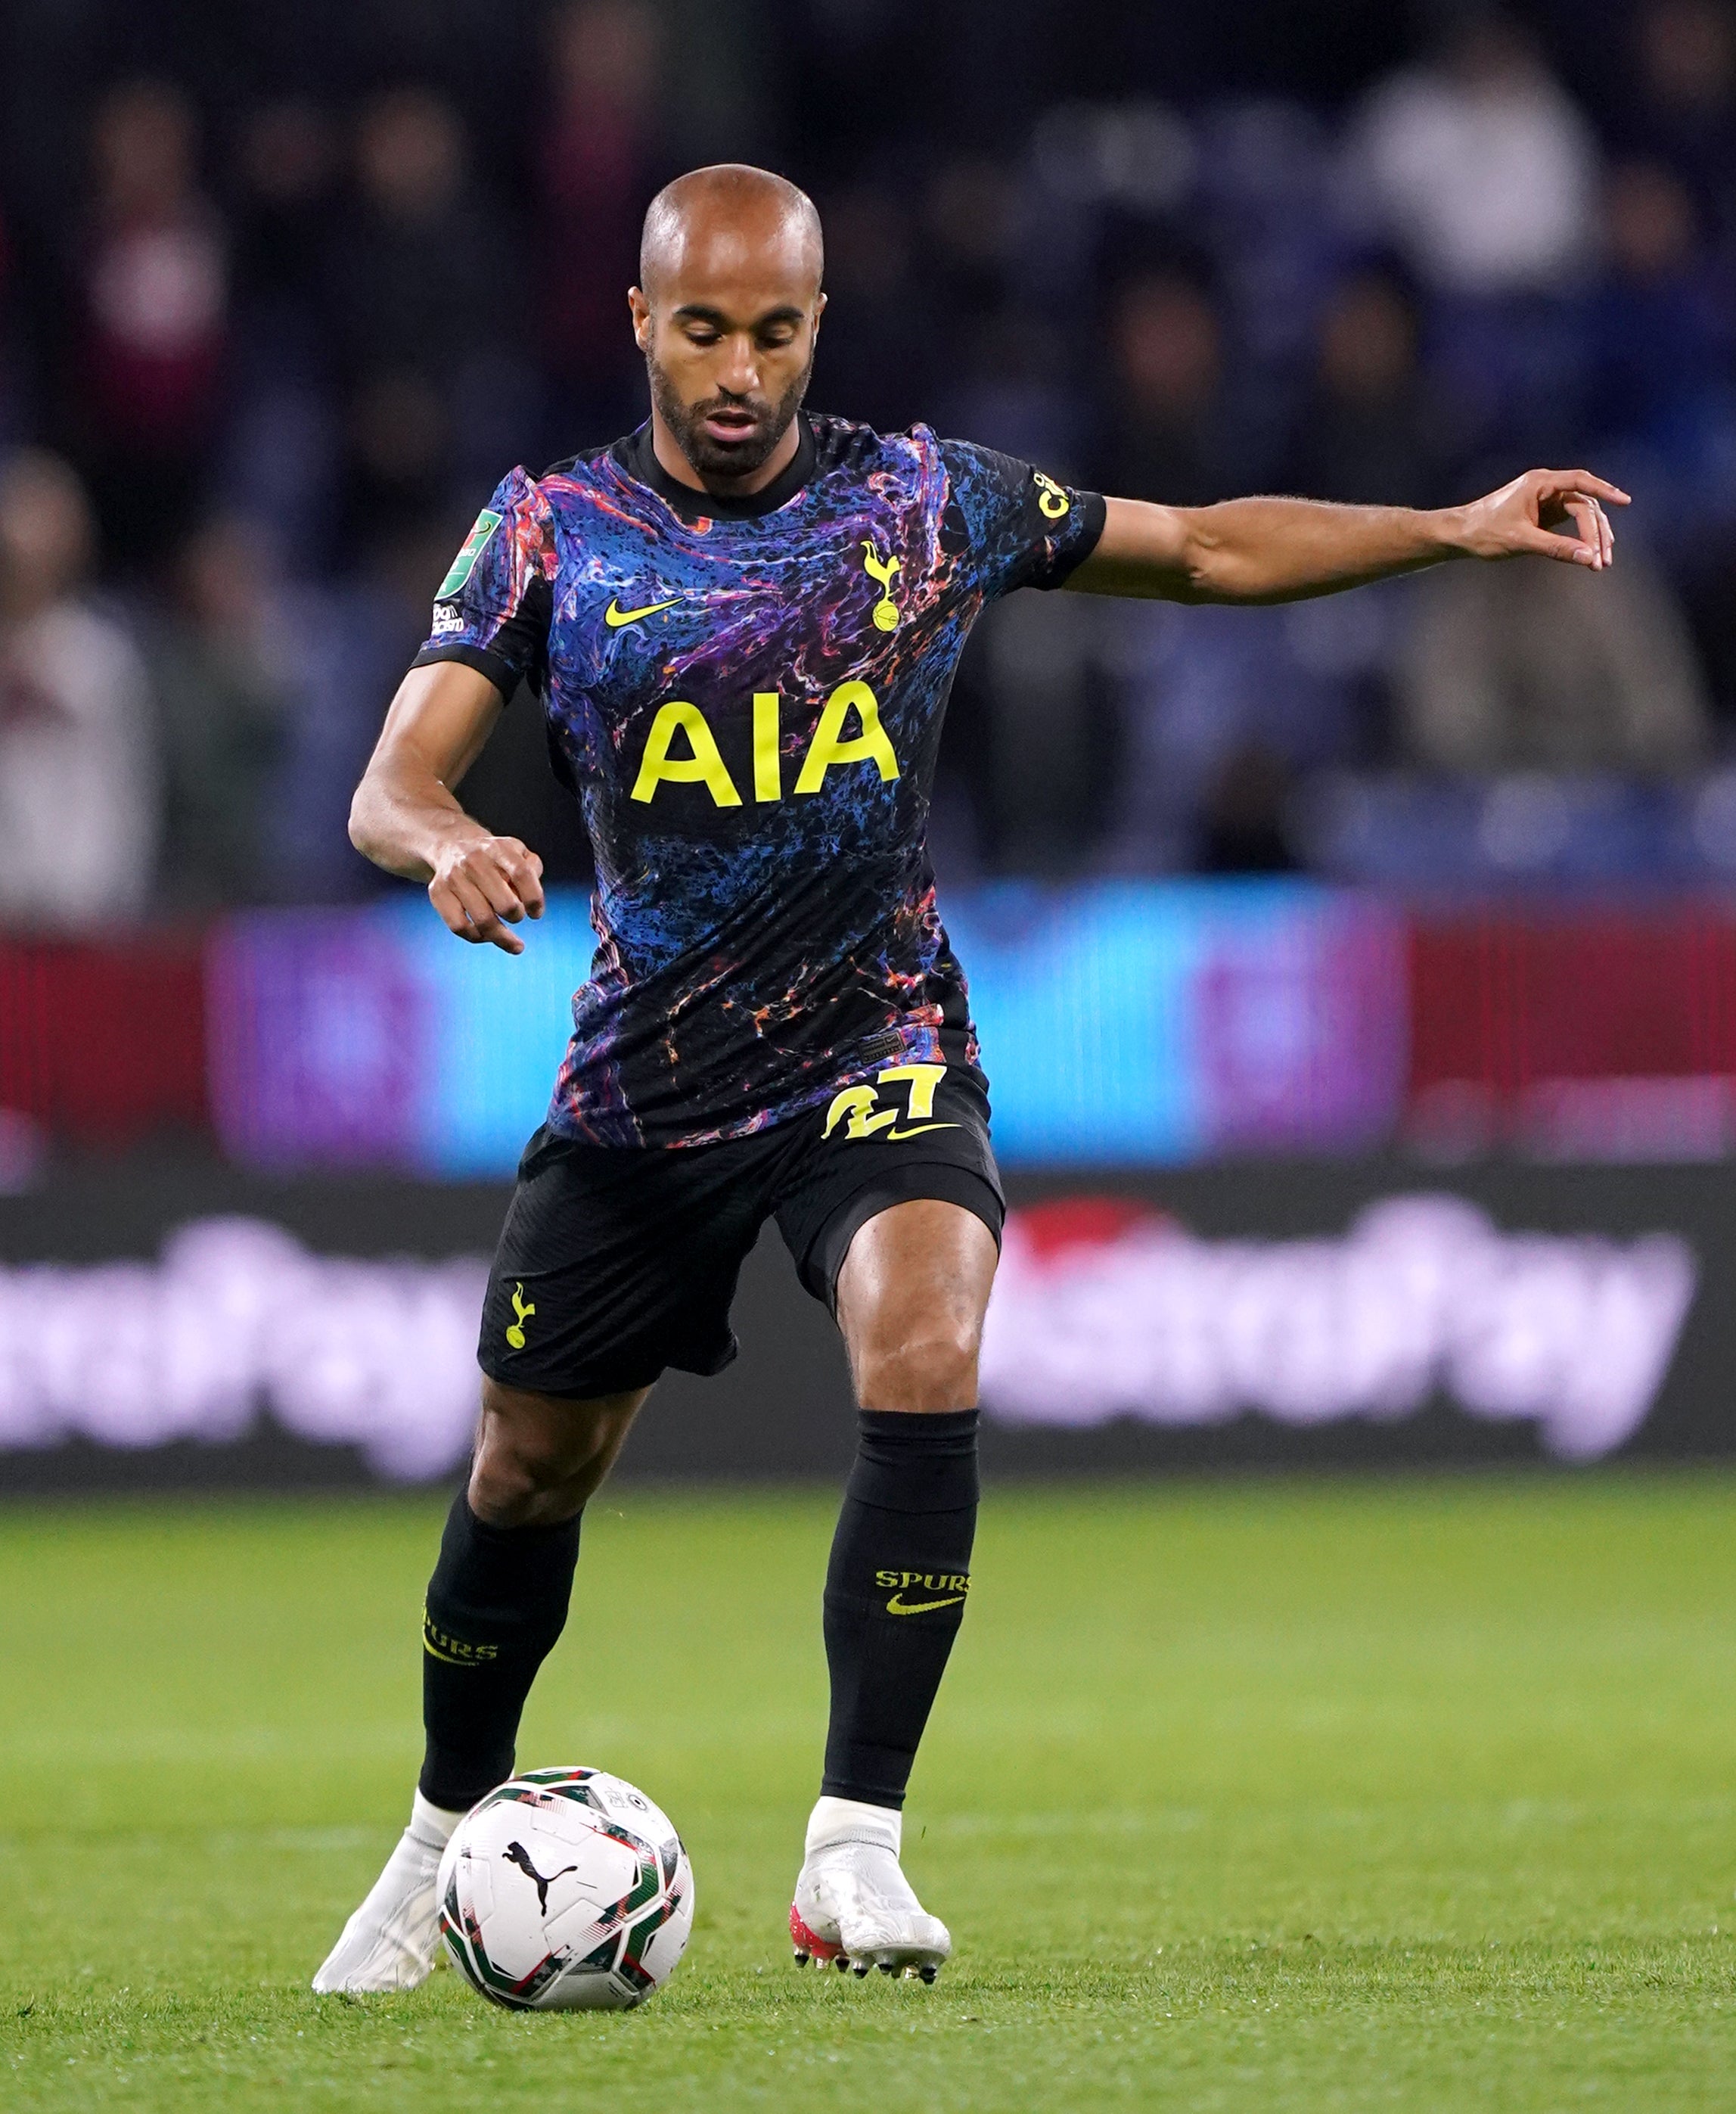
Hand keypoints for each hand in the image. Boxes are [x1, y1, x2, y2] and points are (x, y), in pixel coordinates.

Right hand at [428, 832, 545, 953]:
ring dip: (502, 937)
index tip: (536, 913)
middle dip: (516, 917)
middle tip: (517, 917)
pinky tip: (486, 936)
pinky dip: (477, 937)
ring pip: (483, 921)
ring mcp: (454, 877)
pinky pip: (459, 926)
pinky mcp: (438, 892)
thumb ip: (532, 869)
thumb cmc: (494, 858)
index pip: (522, 874)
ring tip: (512, 942)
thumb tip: (531, 898)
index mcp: (498, 849)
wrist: (452, 845)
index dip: (534, 898)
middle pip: (504, 904)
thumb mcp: (517, 852)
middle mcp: (474, 861)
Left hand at [1454, 468, 1629, 569]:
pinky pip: (1569, 523)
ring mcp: (1545, 501)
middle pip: (1584, 504)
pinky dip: (1579, 539)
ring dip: (1591, 537)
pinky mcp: (1543, 515)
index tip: (1625, 502)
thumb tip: (1587, 557)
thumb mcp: (1522, 541)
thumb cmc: (1484, 533)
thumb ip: (1556, 548)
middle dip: (1596, 532)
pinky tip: (1588, 555)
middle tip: (1603, 559)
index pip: (1581, 481)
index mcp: (1540, 483)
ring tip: (1599, 563)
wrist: (1459, 535)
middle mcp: (1545, 487)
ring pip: (1579, 515)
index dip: (1606, 490)